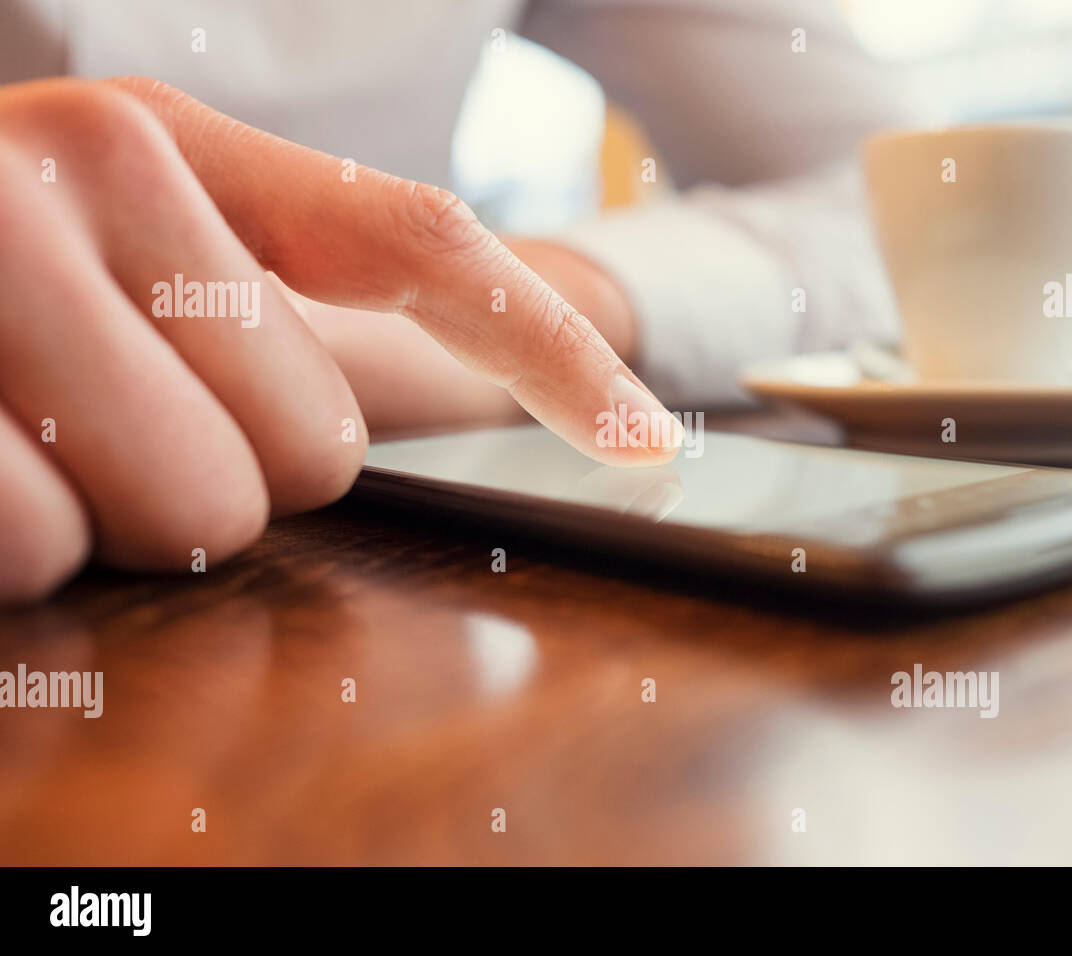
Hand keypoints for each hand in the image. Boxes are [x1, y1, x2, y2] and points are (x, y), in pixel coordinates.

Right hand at [0, 77, 680, 600]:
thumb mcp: (124, 273)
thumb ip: (286, 318)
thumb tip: (500, 374)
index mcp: (166, 149)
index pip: (420, 250)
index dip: (551, 351)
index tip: (651, 441)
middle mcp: (78, 165)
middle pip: (302, 445)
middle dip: (207, 473)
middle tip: (78, 414)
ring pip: (188, 514)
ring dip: (103, 520)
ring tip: (12, 441)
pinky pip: (41, 547)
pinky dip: (8, 548)